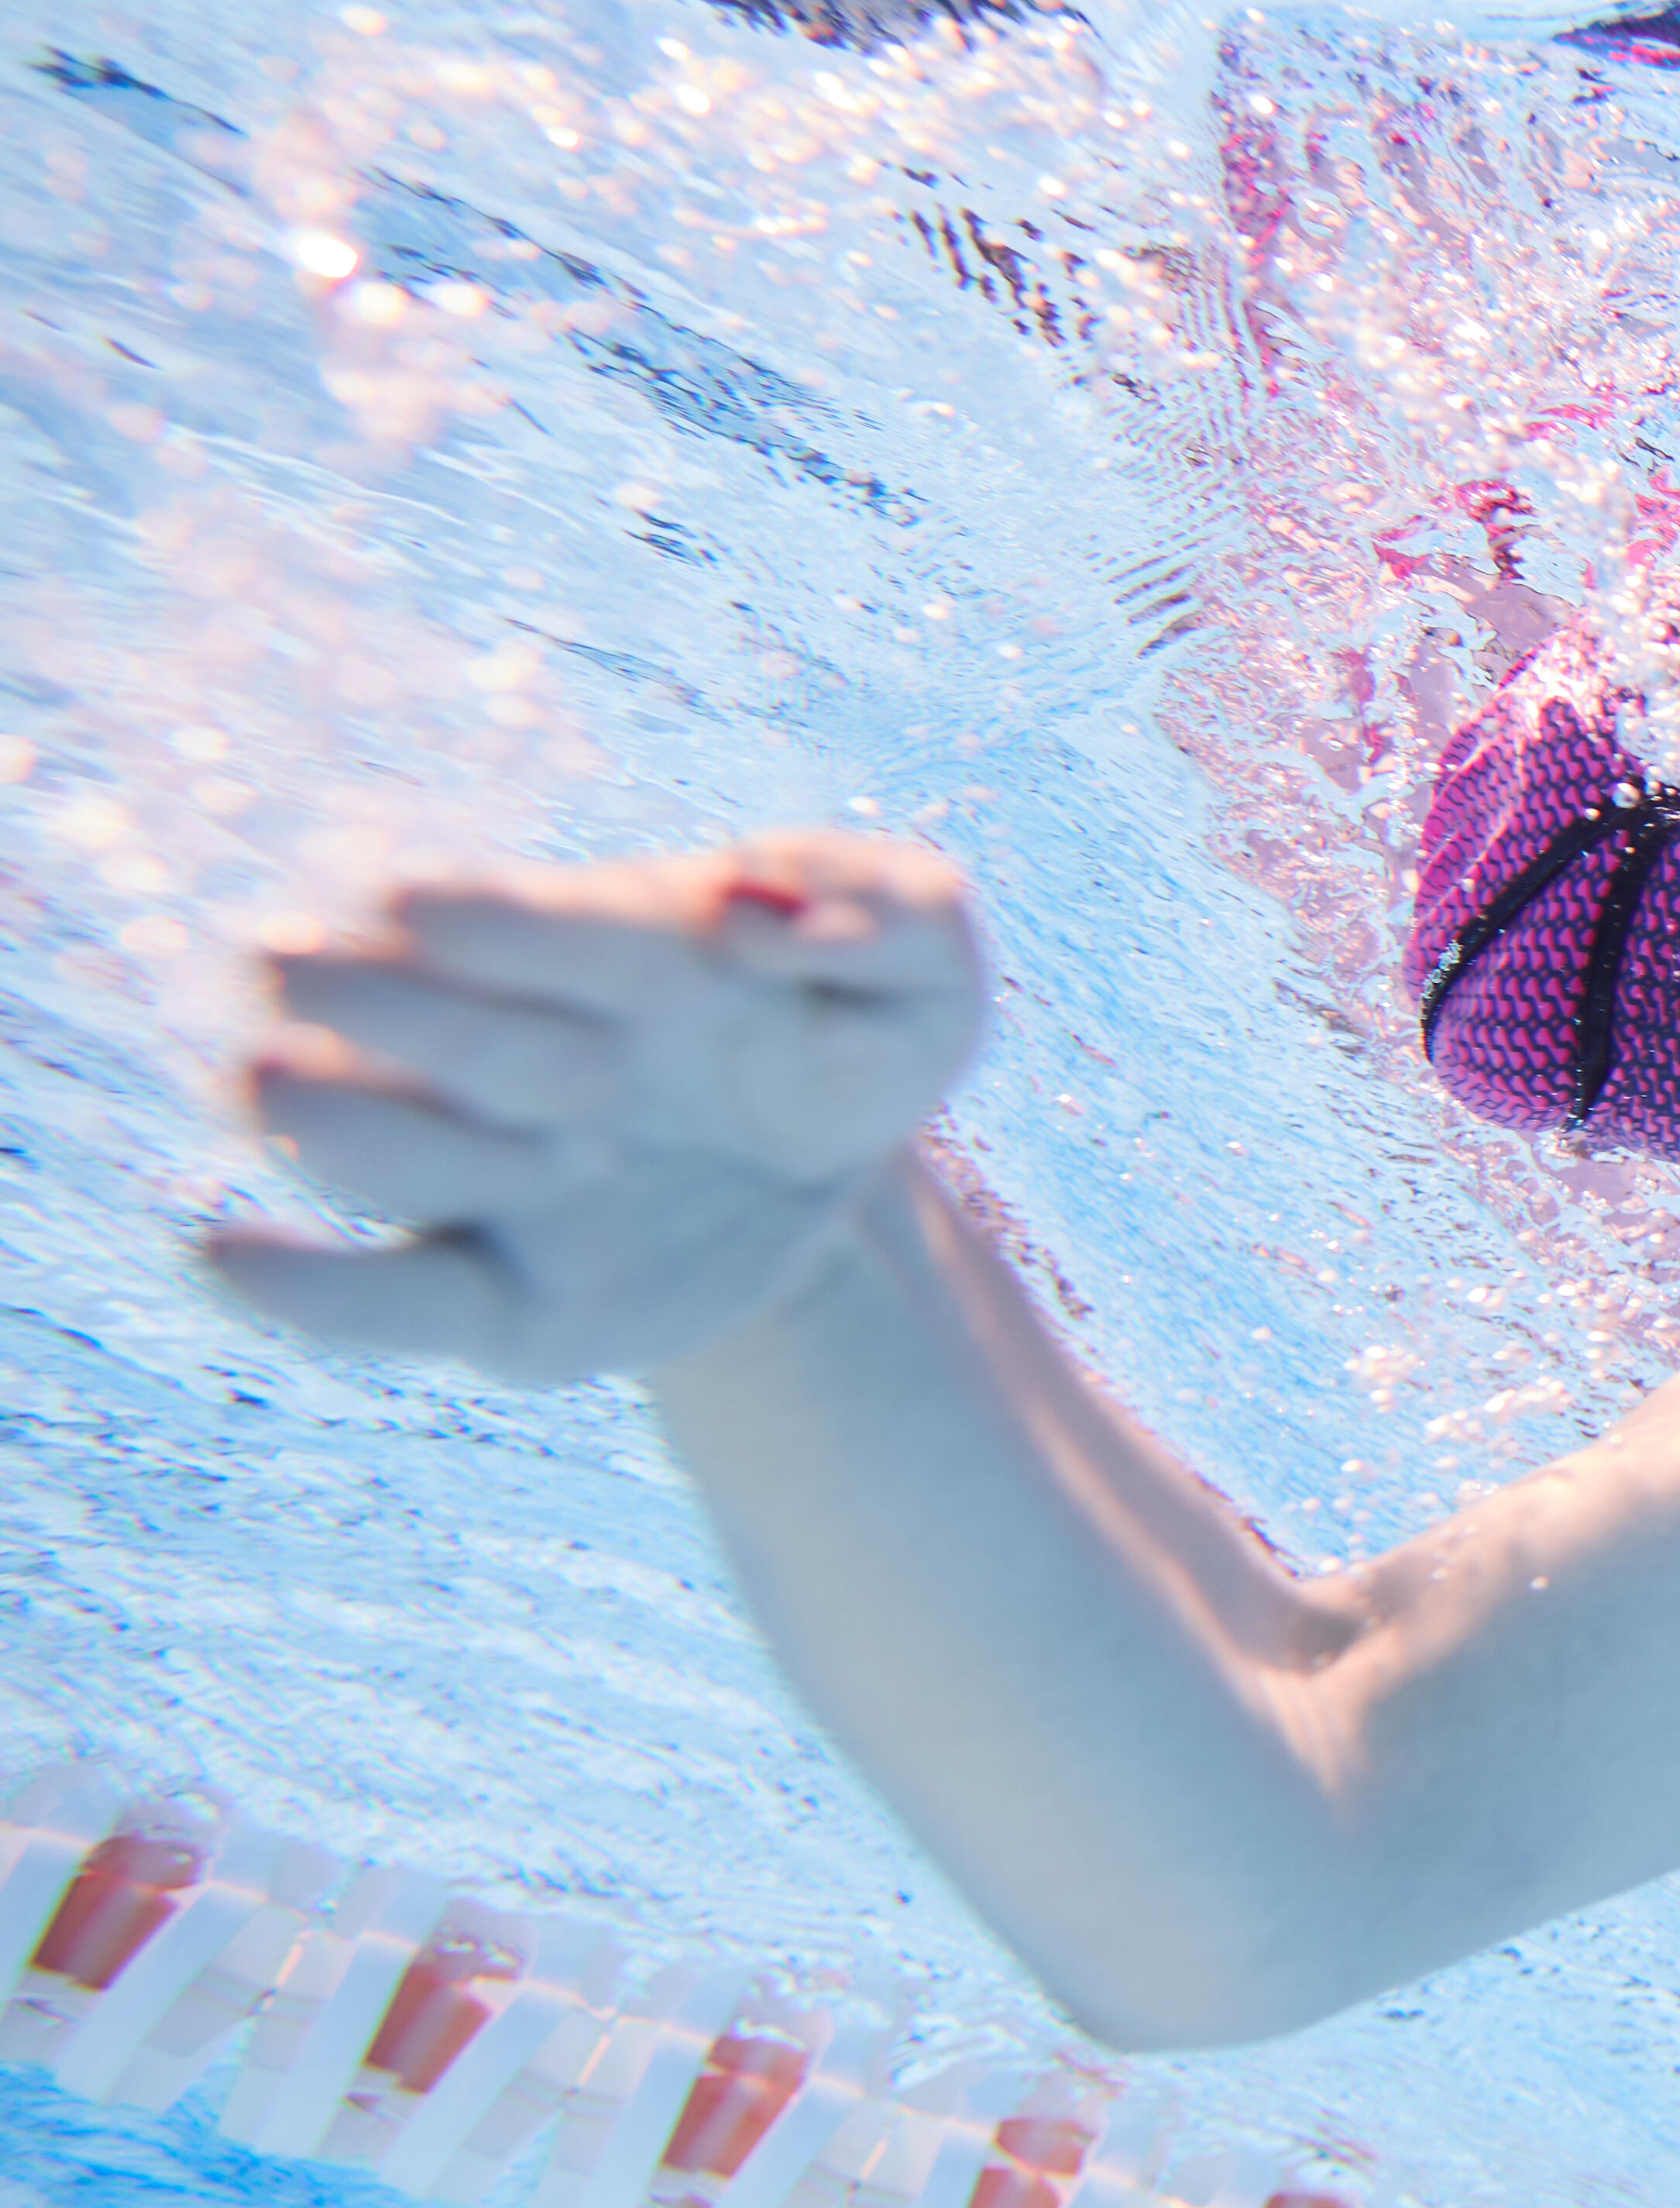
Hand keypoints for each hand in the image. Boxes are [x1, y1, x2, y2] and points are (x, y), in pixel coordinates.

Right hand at [204, 832, 987, 1384]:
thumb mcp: (933, 961)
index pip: (503, 921)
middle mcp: (500, 1049)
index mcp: (598, 945)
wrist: (850, 1179)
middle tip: (558, 1062)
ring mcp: (484, 1174)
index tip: (413, 905)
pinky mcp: (500, 1303)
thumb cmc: (861, 1032)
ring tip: (477, 1140)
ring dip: (383, 1136)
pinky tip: (219, 1254)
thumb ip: (889, 910)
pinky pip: (376, 1302)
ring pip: (362, 1145)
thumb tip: (754, 925)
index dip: (465, 916)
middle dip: (403, 1014)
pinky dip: (299, 1288)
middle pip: (394, 1020)